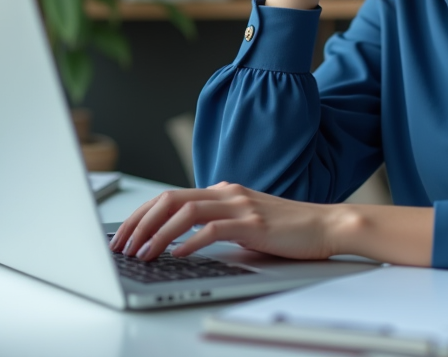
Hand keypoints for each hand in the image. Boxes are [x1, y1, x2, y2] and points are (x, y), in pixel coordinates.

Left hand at [109, 182, 344, 261]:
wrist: (326, 225)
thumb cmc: (288, 230)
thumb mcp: (245, 224)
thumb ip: (218, 226)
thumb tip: (182, 245)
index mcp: (222, 191)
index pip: (169, 197)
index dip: (141, 215)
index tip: (123, 235)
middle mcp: (227, 193)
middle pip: (169, 200)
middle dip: (139, 223)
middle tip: (120, 246)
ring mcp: (240, 205)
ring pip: (185, 212)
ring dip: (157, 235)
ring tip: (141, 253)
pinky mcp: (253, 223)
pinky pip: (213, 229)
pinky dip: (189, 242)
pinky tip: (176, 255)